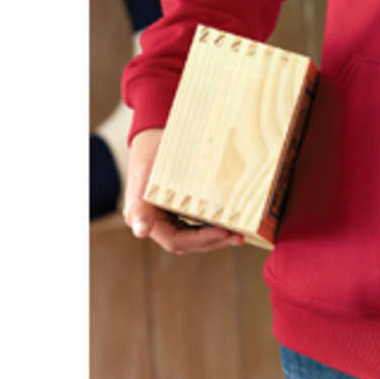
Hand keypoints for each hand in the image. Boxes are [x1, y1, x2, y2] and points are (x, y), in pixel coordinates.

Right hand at [123, 127, 243, 254]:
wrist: (156, 136)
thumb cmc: (149, 154)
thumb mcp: (143, 177)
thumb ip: (139, 207)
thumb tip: (140, 232)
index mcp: (147, 220)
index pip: (175, 240)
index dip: (199, 240)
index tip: (222, 231)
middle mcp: (160, 223)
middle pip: (190, 242)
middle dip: (214, 241)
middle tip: (237, 237)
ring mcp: (174, 216)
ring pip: (198, 235)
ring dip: (218, 237)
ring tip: (239, 234)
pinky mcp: (186, 208)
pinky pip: (202, 222)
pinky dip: (216, 224)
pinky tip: (233, 222)